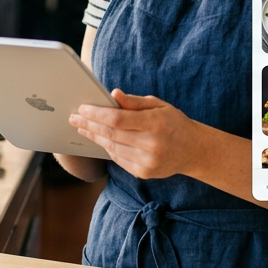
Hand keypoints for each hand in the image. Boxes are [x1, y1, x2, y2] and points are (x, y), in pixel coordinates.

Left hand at [69, 89, 205, 179]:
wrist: (193, 150)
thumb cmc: (173, 122)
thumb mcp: (158, 105)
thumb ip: (134, 102)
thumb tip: (113, 94)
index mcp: (155, 123)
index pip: (118, 119)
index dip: (96, 114)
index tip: (82, 108)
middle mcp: (151, 145)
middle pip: (111, 134)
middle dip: (89, 125)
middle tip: (74, 118)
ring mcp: (147, 162)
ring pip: (112, 147)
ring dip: (94, 136)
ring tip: (82, 128)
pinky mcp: (144, 173)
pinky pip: (118, 159)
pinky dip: (107, 147)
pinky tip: (99, 139)